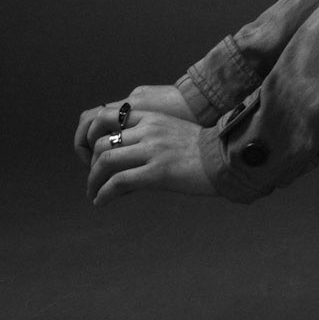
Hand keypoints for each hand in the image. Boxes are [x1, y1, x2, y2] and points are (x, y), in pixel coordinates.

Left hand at [74, 88, 215, 205]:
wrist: (226, 158)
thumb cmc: (204, 149)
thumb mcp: (173, 131)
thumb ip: (150, 136)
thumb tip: (127, 159)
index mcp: (151, 117)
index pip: (107, 118)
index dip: (93, 138)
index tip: (94, 156)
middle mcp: (148, 130)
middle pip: (102, 144)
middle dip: (91, 165)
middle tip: (94, 179)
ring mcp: (152, 150)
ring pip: (105, 162)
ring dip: (93, 181)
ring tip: (93, 193)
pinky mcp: (156, 172)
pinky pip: (118, 182)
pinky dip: (103, 194)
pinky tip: (101, 202)